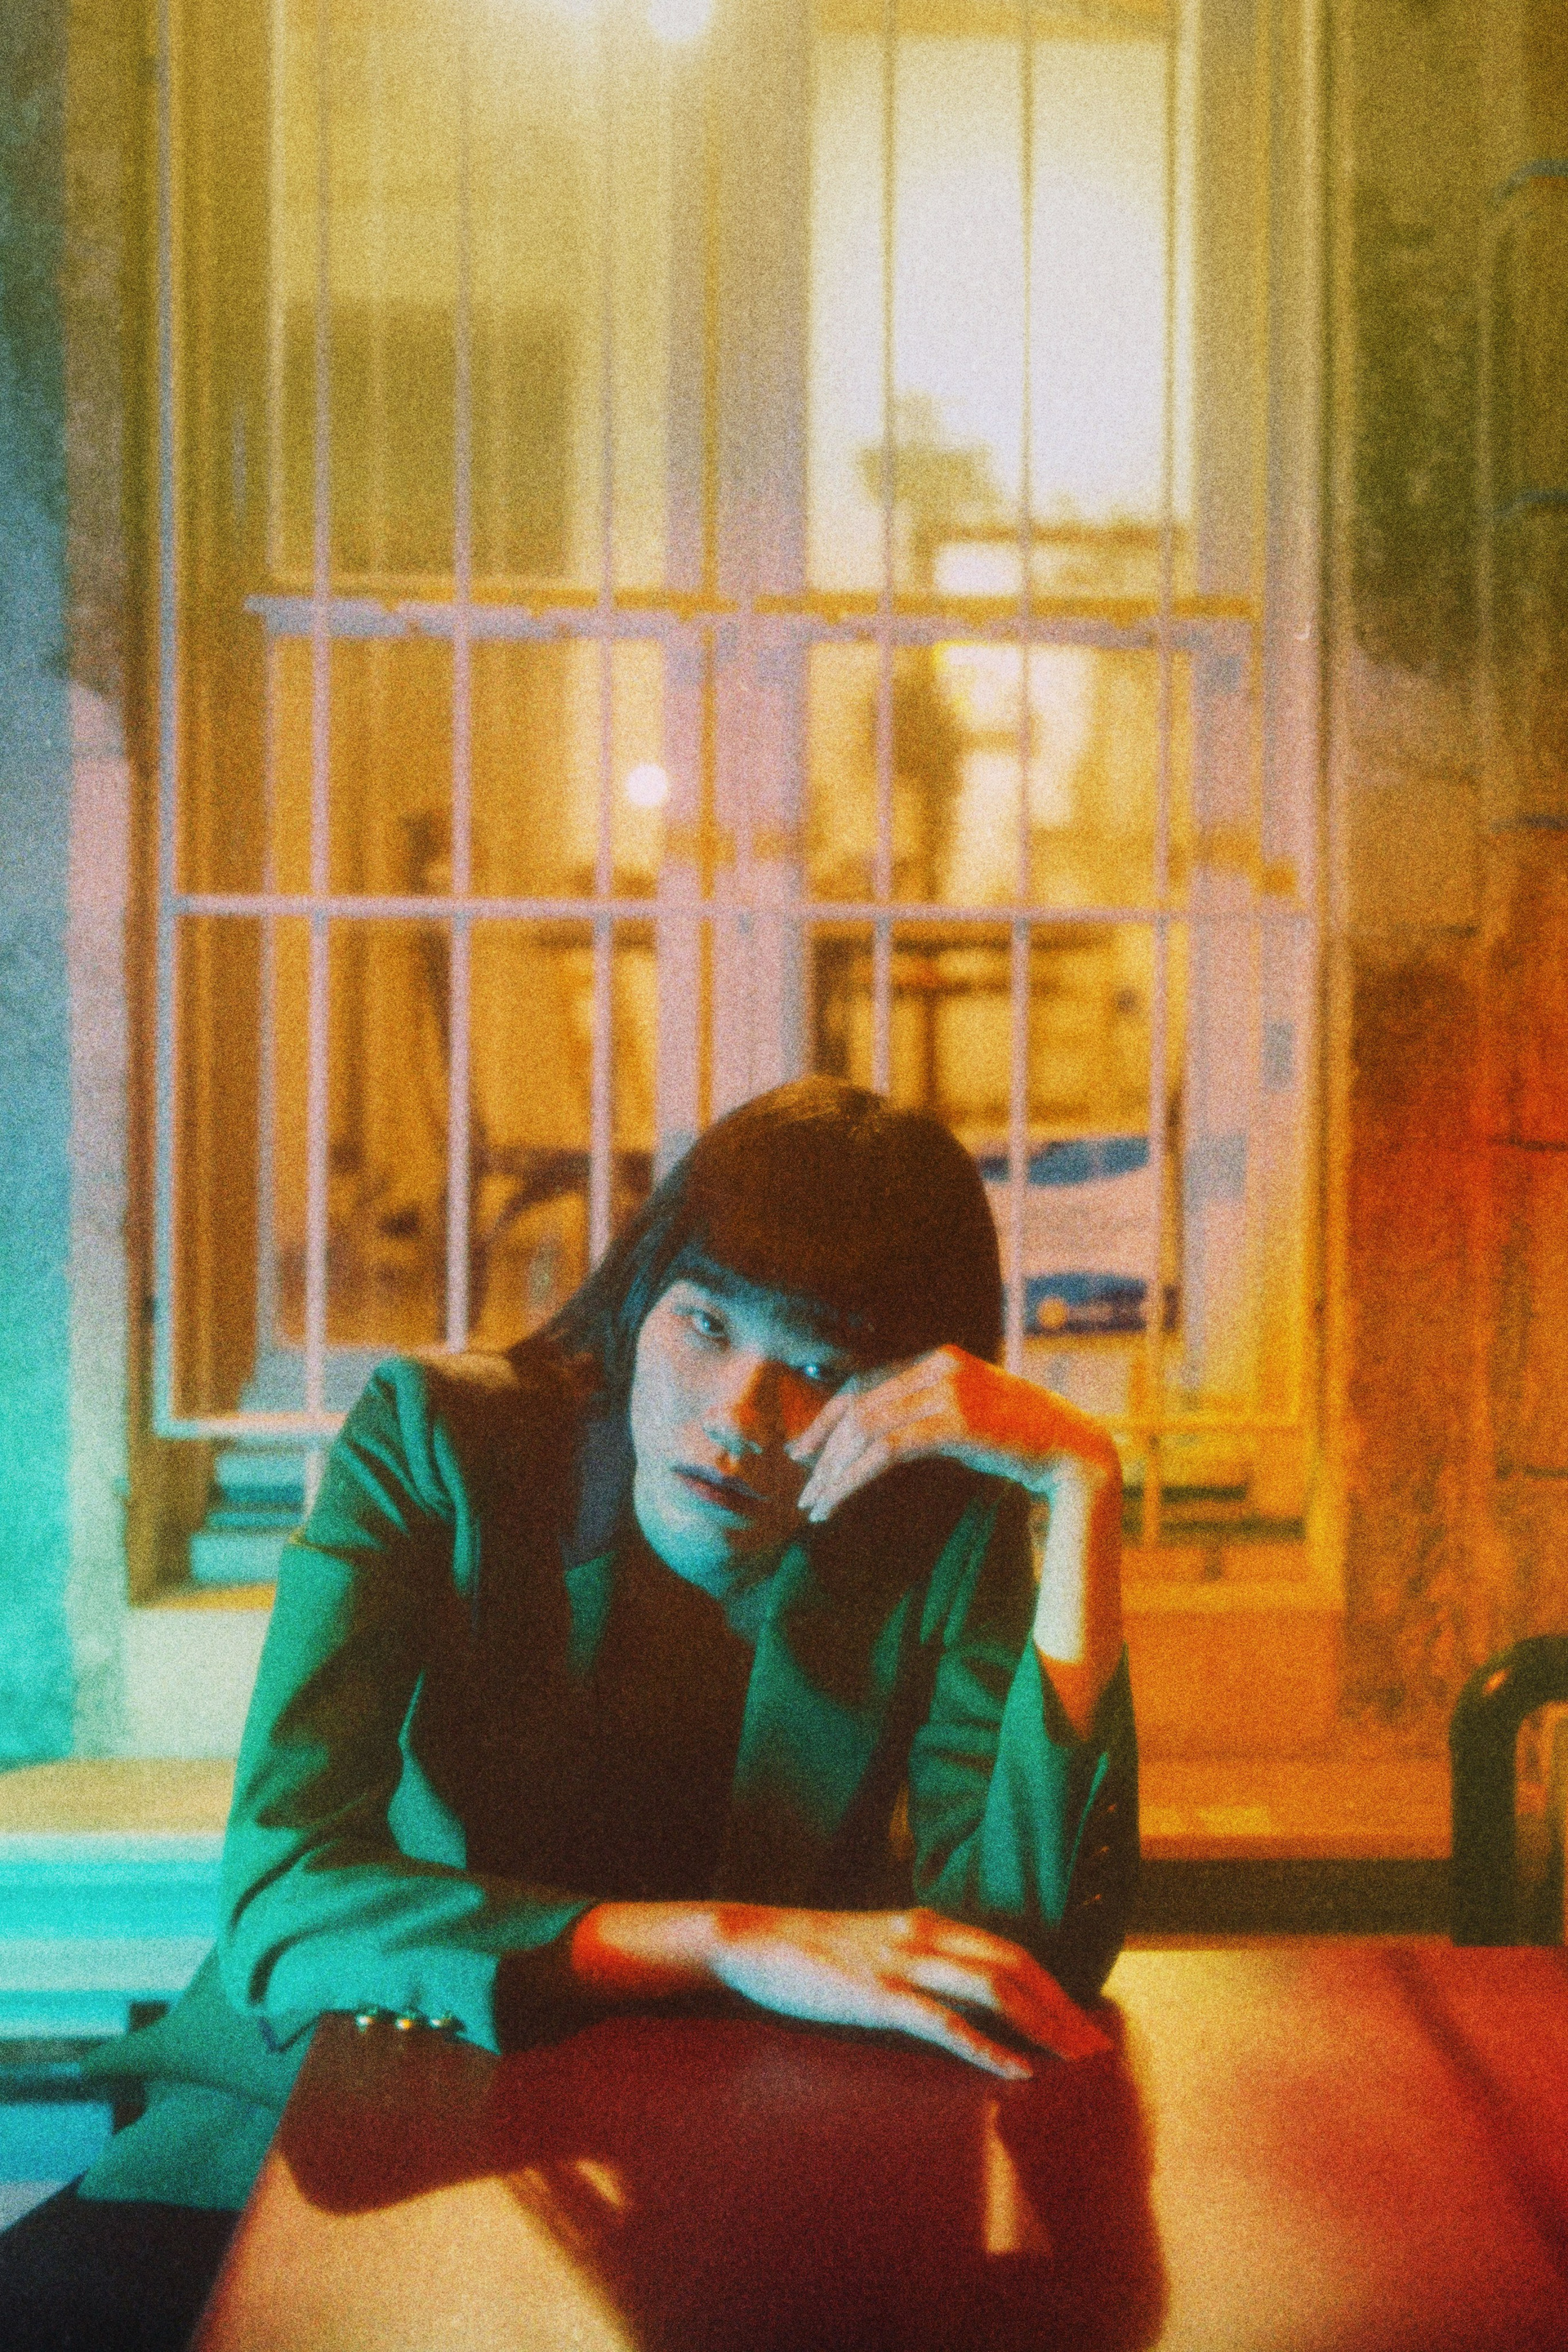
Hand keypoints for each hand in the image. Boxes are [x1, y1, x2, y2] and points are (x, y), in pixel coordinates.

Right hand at [570, 1902, 1110, 2077]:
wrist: (748, 1939)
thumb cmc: (809, 1952)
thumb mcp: (874, 1945)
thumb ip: (916, 1960)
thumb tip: (956, 1993)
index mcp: (925, 1921)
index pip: (1009, 1950)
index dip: (1053, 1986)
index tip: (1082, 2022)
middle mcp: (922, 1933)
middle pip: (1014, 1966)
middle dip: (1061, 2008)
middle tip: (1097, 2050)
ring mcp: (900, 1962)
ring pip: (991, 1987)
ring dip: (1041, 2026)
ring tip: (1073, 2063)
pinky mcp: (876, 1994)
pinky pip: (943, 2021)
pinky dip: (987, 2046)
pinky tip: (1015, 2072)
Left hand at [788, 1349, 1123, 1736]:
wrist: (1073, 1451)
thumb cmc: (1020, 1441)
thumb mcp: (967, 1415)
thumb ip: (926, 1412)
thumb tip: (873, 1435)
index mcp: (939, 1359)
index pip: (865, 1385)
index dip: (827, 1419)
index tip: (805, 1452)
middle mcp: (941, 1366)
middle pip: (859, 1405)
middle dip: (824, 1450)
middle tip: (804, 1489)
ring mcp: (949, 1391)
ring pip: (866, 1429)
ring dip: (834, 1471)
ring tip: (815, 1506)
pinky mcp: (956, 1423)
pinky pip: (887, 1451)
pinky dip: (855, 1479)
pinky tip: (839, 1502)